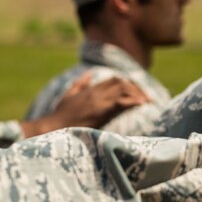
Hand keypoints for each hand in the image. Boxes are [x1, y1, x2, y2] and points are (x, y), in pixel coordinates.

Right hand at [21, 73, 148, 136]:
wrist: (53, 126)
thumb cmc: (60, 115)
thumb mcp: (68, 95)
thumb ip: (79, 84)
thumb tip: (88, 75)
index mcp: (90, 89)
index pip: (114, 80)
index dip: (128, 84)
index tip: (139, 92)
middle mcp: (96, 92)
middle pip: (121, 82)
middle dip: (136, 88)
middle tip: (147, 98)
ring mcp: (99, 100)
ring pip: (123, 88)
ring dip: (138, 93)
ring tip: (148, 101)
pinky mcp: (101, 110)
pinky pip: (121, 101)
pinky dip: (133, 100)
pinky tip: (142, 104)